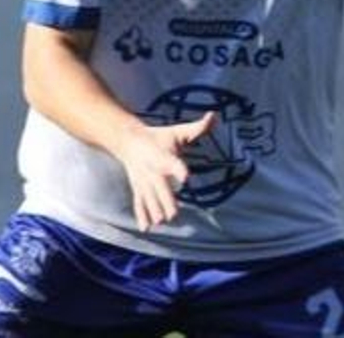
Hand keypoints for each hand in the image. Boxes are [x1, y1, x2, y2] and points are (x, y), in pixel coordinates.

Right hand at [112, 112, 216, 230]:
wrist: (128, 140)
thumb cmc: (159, 136)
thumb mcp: (178, 130)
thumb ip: (198, 127)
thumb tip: (215, 115)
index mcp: (164, 156)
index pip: (172, 163)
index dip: (179, 169)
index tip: (186, 176)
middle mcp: (153, 171)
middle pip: (160, 188)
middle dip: (166, 200)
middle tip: (174, 214)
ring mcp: (144, 181)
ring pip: (149, 198)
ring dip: (154, 210)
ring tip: (161, 222)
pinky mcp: (138, 188)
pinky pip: (139, 203)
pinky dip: (141, 215)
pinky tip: (146, 228)